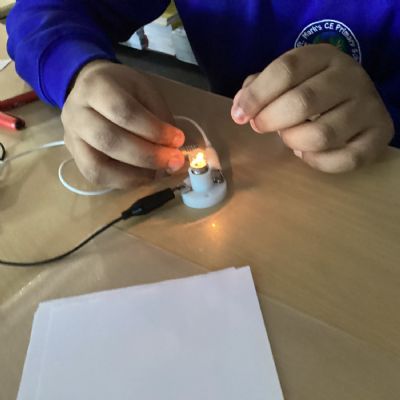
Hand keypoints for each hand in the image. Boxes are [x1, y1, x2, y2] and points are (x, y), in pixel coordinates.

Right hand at [61, 60, 184, 187]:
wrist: (90, 89)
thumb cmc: (123, 89)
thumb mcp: (145, 91)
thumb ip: (159, 117)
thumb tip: (172, 149)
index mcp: (95, 86)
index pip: (124, 112)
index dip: (153, 130)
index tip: (178, 139)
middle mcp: (76, 113)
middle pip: (109, 141)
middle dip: (147, 156)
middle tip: (173, 161)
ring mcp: (71, 137)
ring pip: (97, 166)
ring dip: (134, 175)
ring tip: (158, 172)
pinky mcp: (74, 157)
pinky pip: (96, 177)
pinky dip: (124, 181)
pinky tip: (143, 175)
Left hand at [231, 44, 393, 172]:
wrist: (357, 101)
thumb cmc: (312, 90)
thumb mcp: (287, 79)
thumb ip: (260, 87)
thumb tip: (241, 107)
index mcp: (324, 57)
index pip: (286, 70)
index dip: (256, 95)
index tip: (239, 115)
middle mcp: (351, 78)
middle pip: (302, 102)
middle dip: (271, 120)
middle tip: (260, 127)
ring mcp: (369, 107)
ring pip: (321, 135)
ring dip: (294, 142)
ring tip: (289, 137)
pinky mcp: (379, 136)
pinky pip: (343, 159)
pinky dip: (317, 162)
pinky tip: (307, 153)